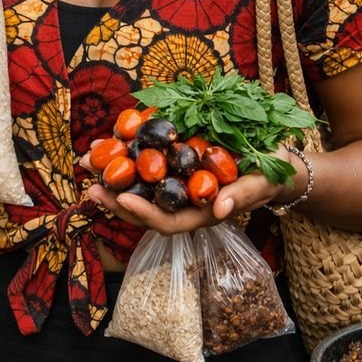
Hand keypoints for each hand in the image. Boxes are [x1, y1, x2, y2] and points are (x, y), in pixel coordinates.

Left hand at [86, 145, 297, 233]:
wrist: (273, 160)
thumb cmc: (270, 176)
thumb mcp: (260, 184)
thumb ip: (241, 196)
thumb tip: (218, 210)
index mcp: (200, 214)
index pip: (167, 222)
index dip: (143, 214)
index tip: (122, 201)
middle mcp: (184, 202)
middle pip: (144, 206)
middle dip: (116, 198)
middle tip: (92, 185)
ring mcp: (177, 183)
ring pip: (140, 184)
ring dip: (114, 173)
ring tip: (88, 160)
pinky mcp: (175, 163)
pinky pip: (147, 160)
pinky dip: (128, 150)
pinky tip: (109, 138)